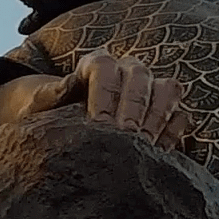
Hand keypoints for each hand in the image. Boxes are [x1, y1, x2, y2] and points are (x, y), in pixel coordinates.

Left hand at [31, 48, 192, 148]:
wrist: (66, 136)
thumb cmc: (48, 121)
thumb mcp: (37, 110)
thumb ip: (46, 97)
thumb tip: (66, 85)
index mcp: (96, 65)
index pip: (105, 67)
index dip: (104, 94)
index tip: (99, 124)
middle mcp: (127, 72)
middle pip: (139, 77)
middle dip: (134, 108)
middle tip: (126, 139)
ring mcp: (150, 91)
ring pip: (167, 90)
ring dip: (159, 117)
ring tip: (145, 146)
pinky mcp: (165, 114)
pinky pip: (180, 116)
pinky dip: (173, 132)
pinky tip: (160, 153)